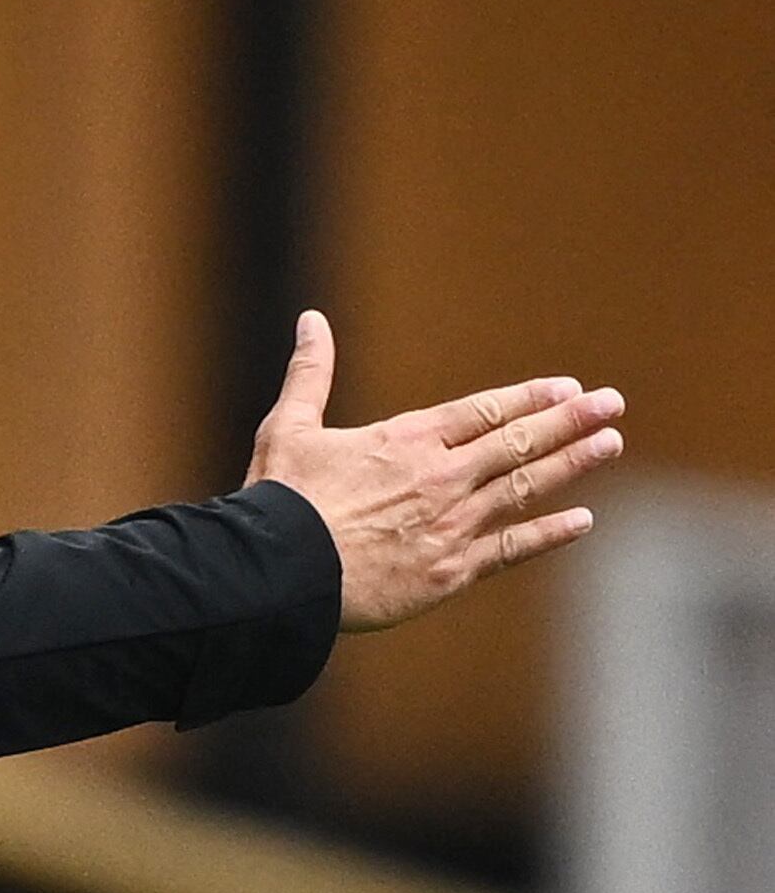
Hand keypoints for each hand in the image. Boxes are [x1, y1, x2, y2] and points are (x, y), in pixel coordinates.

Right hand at [245, 311, 625, 632]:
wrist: (281, 572)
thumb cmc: (280, 500)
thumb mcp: (290, 427)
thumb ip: (310, 372)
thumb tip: (311, 320)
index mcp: (406, 440)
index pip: (483, 411)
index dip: (528, 398)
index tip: (566, 387)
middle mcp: (440, 477)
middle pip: (518, 442)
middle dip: (570, 420)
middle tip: (612, 403)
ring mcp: (452, 524)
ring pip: (525, 488)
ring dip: (571, 464)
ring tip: (610, 444)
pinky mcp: (450, 570)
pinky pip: (511, 548)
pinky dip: (548, 533)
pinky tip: (581, 520)